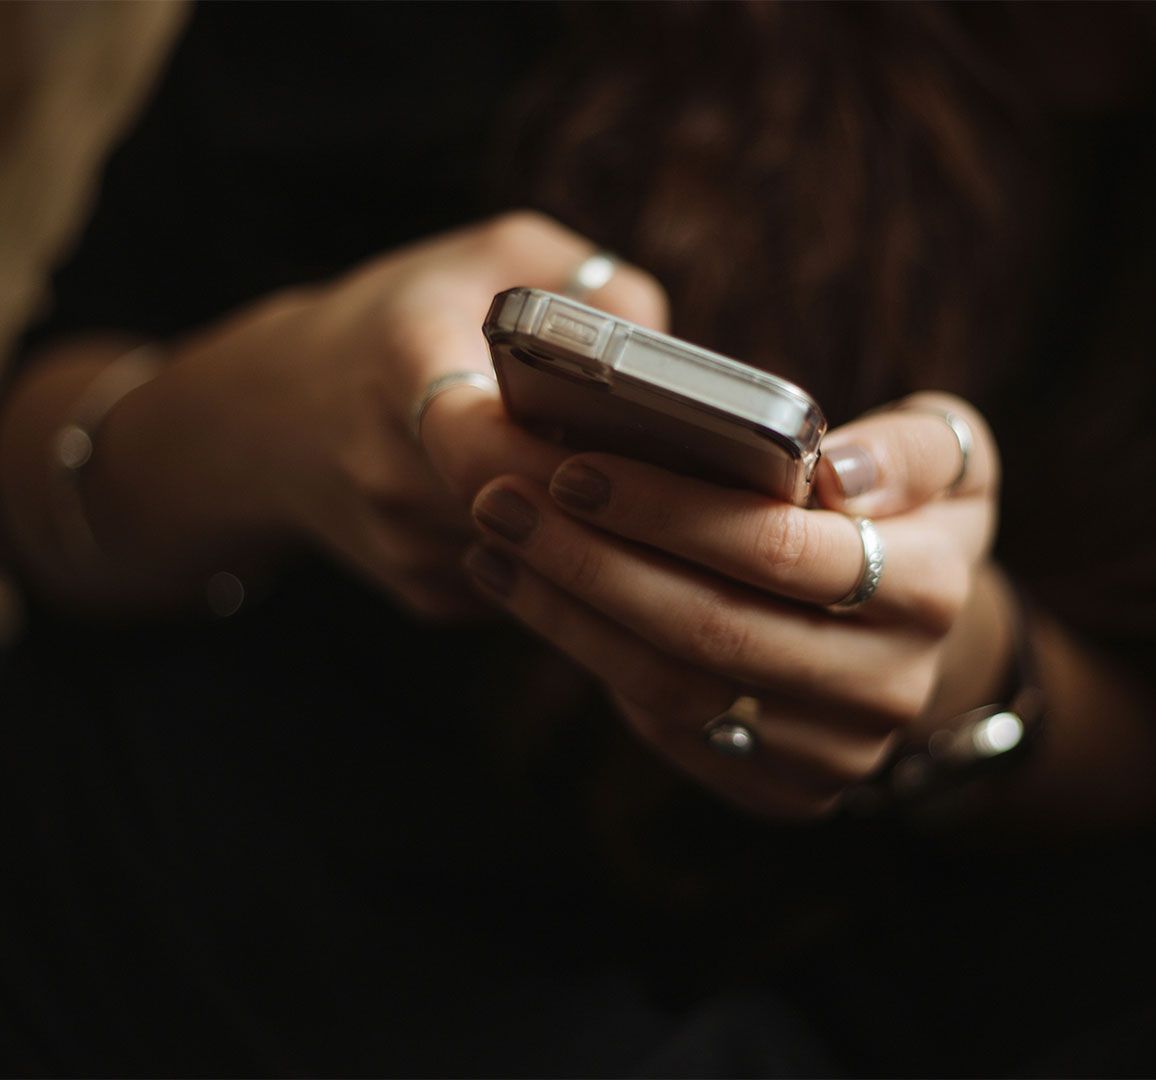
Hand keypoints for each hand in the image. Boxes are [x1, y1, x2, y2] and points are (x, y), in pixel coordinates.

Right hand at [160, 211, 666, 616]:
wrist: (274, 415)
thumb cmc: (401, 319)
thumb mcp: (490, 255)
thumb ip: (588, 281)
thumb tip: (672, 352)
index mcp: (400, 368)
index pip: (480, 441)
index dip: (565, 456)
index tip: (637, 445)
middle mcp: (389, 471)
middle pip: (528, 513)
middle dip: (610, 501)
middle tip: (691, 480)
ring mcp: (403, 547)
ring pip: (538, 561)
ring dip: (598, 536)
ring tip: (655, 497)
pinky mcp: (422, 595)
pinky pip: (523, 587)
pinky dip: (564, 559)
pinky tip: (585, 519)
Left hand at [463, 393, 1002, 817]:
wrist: (914, 633)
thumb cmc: (908, 516)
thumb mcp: (949, 456)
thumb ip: (910, 449)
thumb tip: (836, 474)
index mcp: (931, 589)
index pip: (780, 550)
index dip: (668, 511)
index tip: (575, 468)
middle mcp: (889, 687)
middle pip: (710, 628)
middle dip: (590, 562)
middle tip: (501, 501)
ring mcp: (835, 753)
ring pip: (674, 688)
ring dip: (568, 615)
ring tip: (497, 545)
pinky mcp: (784, 791)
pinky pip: (671, 729)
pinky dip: (591, 659)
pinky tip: (535, 597)